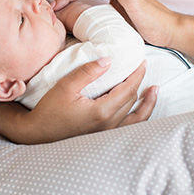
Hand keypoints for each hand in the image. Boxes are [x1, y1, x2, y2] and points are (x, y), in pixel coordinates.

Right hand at [24, 58, 157, 143]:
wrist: (39, 132)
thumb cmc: (49, 109)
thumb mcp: (65, 86)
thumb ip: (87, 72)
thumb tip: (108, 59)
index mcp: (102, 111)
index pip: (128, 89)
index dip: (136, 74)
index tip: (140, 60)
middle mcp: (109, 124)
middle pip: (132, 99)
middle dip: (139, 81)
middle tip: (140, 65)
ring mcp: (108, 132)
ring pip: (136, 115)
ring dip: (146, 101)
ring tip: (154, 89)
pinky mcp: (103, 135)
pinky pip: (129, 126)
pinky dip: (140, 115)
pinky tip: (142, 108)